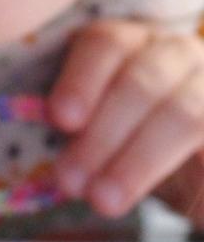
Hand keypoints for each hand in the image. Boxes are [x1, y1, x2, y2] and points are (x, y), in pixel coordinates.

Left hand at [49, 19, 203, 222]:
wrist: (193, 168)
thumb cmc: (130, 140)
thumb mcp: (97, 128)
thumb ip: (75, 127)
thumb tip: (53, 157)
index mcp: (131, 42)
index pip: (105, 43)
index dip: (80, 80)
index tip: (60, 119)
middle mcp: (176, 52)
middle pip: (140, 82)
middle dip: (101, 135)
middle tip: (71, 180)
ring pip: (181, 114)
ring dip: (136, 162)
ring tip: (103, 200)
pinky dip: (184, 176)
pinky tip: (163, 199)